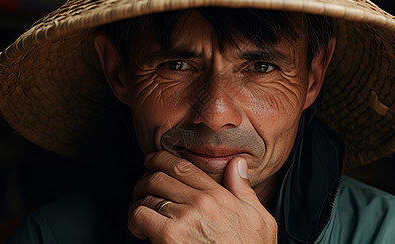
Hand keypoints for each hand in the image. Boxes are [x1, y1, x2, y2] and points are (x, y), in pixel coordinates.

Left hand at [128, 150, 277, 242]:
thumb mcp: (259, 219)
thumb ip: (244, 188)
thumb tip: (238, 164)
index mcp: (218, 195)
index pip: (182, 166)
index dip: (161, 159)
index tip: (153, 160)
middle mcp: (199, 202)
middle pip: (159, 177)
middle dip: (145, 180)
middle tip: (143, 188)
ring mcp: (184, 219)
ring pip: (147, 195)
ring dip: (139, 201)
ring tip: (142, 210)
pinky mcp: (170, 237)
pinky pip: (140, 215)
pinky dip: (135, 219)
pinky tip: (141, 228)